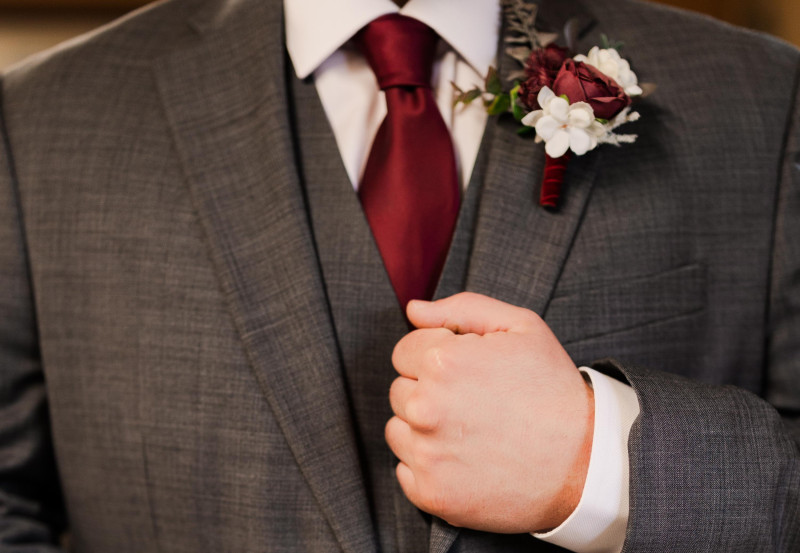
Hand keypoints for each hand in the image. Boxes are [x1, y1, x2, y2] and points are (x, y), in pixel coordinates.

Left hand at [386, 292, 593, 532]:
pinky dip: (428, 466)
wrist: (585, 462)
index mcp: (442, 362)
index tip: (466, 371)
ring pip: (398, 429)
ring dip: (422, 429)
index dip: (435, 357)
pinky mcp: (431, 493)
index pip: (404, 351)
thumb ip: (462, 308)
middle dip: (428, 390)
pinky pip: (406, 470)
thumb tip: (413, 310)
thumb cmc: (552, 389)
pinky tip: (465, 460)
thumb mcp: (520, 327)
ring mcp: (427, 454)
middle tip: (474, 402)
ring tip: (470, 432)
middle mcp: (425, 408)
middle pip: (399, 390)